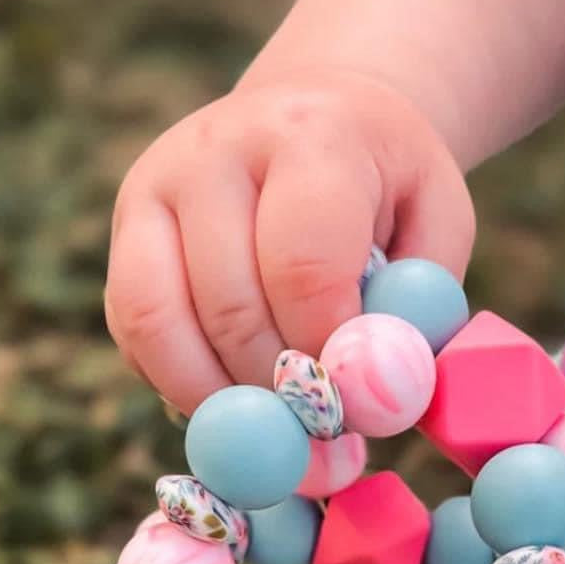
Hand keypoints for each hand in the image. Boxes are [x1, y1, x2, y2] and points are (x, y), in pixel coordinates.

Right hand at [104, 68, 474, 414]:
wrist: (321, 116)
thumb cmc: (389, 186)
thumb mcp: (439, 228)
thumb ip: (418, 309)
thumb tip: (376, 400)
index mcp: (310, 138)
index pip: (303, 267)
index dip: (327, 354)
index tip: (358, 407)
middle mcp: (215, 150)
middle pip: (230, 305)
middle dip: (279, 395)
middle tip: (324, 447)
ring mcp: (156, 183)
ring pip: (159, 321)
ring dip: (222, 401)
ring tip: (279, 436)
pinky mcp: (125, 225)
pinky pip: (133, 328)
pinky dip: (179, 383)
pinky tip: (235, 402)